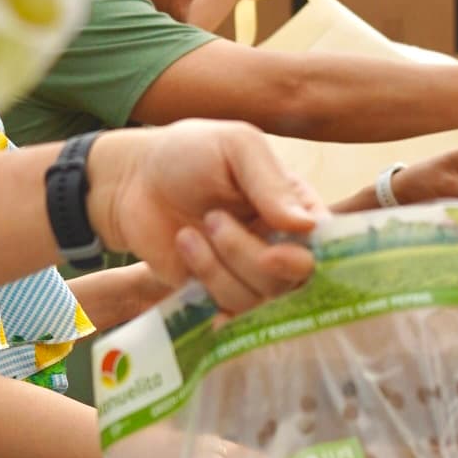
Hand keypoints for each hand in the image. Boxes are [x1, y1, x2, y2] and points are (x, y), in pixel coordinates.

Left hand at [86, 121, 321, 309]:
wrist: (132, 181)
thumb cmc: (188, 153)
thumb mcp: (236, 147)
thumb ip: (272, 183)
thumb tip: (308, 227)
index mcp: (295, 206)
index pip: (326, 244)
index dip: (309, 256)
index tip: (277, 251)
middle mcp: (280, 243)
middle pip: (293, 278)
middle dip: (250, 256)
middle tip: (213, 219)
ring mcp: (249, 272)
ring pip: (260, 297)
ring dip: (219, 265)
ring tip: (188, 232)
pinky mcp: (218, 294)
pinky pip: (229, 310)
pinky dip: (207, 285)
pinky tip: (185, 252)